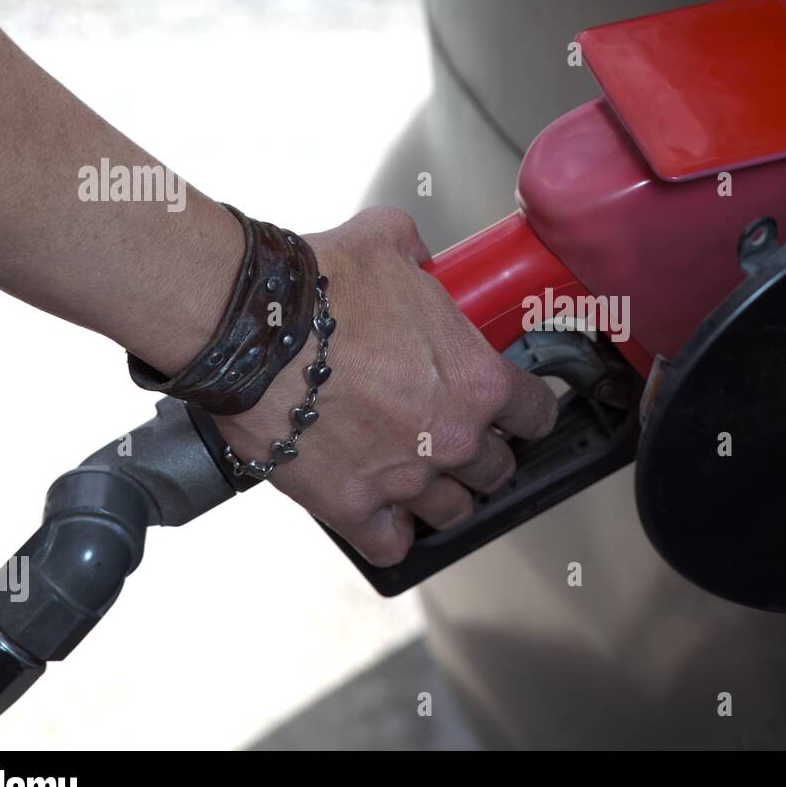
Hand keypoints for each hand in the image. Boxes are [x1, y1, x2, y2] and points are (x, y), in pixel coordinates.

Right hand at [213, 207, 558, 565]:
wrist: (250, 327)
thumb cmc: (321, 287)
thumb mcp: (389, 242)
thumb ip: (420, 258)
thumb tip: (419, 261)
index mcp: (476, 381)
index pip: (535, 414)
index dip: (525, 410)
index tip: (514, 410)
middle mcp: (452, 438)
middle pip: (497, 469)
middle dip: (483, 453)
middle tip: (460, 437)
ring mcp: (404, 479)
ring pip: (453, 511)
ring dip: (443, 496)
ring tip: (423, 475)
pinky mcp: (350, 506)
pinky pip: (391, 544)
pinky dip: (390, 533)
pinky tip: (384, 515)